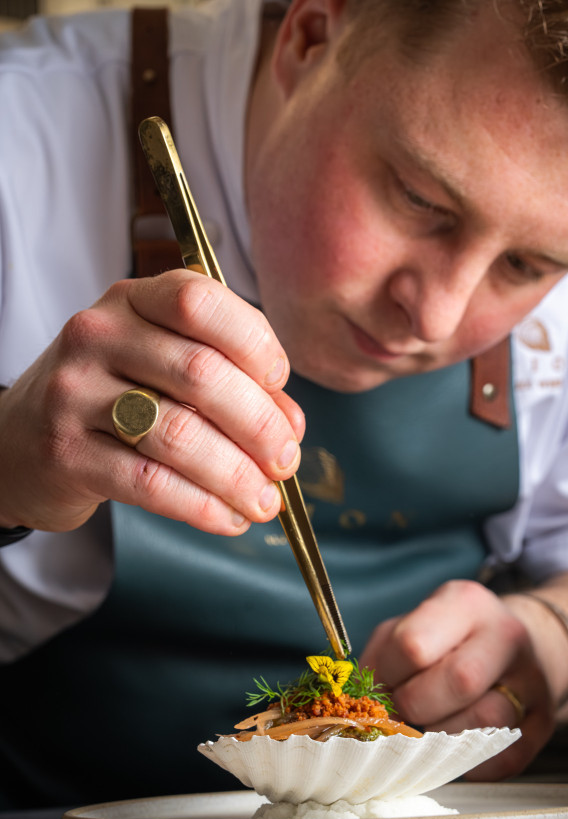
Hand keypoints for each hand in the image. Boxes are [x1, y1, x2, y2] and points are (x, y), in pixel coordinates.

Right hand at [0, 270, 304, 534]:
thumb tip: (289, 424)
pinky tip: (227, 518)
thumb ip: (230, 382)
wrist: (18, 440)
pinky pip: (150, 482)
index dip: (254, 341)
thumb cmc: (109, 395)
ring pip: (179, 434)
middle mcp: (98, 335)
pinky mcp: (66, 452)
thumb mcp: (161, 366)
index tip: (280, 382)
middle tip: (286, 460)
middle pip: (201, 373)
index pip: (200, 301)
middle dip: (260, 424)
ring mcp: (75, 393)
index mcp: (133, 300)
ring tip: (265, 500)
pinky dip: (201, 506)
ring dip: (237, 474)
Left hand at [361, 579, 555, 778]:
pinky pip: (505, 757)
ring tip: (431, 723)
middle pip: (458, 681)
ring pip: (484, 722)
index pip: (414, 645)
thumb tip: (363, 703)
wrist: (513, 642)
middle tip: (406, 710)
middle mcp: (506, 634)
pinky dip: (472, 763)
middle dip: (417, 707)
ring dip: (443, 736)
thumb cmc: (449, 637)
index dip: (387, 677)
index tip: (381, 686)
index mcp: (464, 602)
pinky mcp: (545, 719)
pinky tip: (457, 743)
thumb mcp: (412, 625)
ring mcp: (532, 677)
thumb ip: (383, 657)